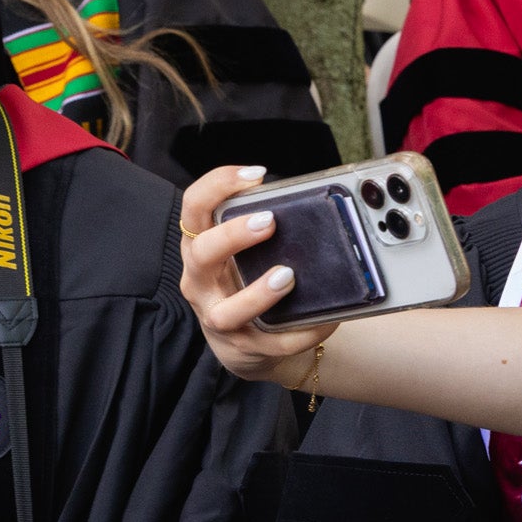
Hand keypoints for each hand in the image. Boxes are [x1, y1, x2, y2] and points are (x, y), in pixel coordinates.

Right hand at [178, 165, 333, 386]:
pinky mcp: (244, 347)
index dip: (218, 185)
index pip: (194, 207)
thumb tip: (308, 196)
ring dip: (259, 293)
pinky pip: (273, 343)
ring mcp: (218, 316)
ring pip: (227, 311)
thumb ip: (260, 224)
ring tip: (288, 275)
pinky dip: (303, 332)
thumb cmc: (245, 281)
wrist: (246, 343)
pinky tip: (328, 319)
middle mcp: (201, 281)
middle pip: (202, 253)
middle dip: (233, 235)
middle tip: (268, 222)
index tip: (255, 174)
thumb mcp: (242, 251)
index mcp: (200, 247)